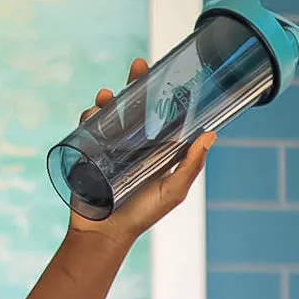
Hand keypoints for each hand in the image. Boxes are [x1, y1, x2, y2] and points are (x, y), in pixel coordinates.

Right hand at [67, 57, 213, 249]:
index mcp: (154, 149)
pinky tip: (92, 113)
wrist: (104, 234)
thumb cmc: (142, 216)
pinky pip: (88, 127)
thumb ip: (190, 165)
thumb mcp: (172, 192)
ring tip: (107, 95)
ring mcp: (109, 147)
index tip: (167, 73)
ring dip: (109, 98)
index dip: (163, 93)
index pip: (160, 114)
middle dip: (135, 83)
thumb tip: (211, 135)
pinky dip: (89, 115)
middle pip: (135, 105)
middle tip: (138, 65)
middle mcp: (133, 144)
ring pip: (110, 112)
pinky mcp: (89, 153)